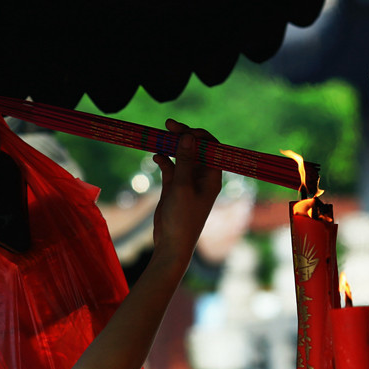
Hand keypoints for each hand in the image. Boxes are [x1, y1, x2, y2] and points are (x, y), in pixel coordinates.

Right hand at [150, 119, 219, 263]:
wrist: (172, 244)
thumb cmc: (182, 219)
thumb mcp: (183, 187)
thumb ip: (185, 160)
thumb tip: (188, 136)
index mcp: (212, 176)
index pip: (210, 147)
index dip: (198, 135)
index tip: (182, 130)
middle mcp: (202, 177)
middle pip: (195, 148)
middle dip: (183, 136)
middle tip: (168, 124)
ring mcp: (188, 181)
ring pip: (181, 156)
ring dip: (172, 146)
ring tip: (159, 136)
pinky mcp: (175, 187)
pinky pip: (171, 167)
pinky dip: (164, 160)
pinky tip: (155, 155)